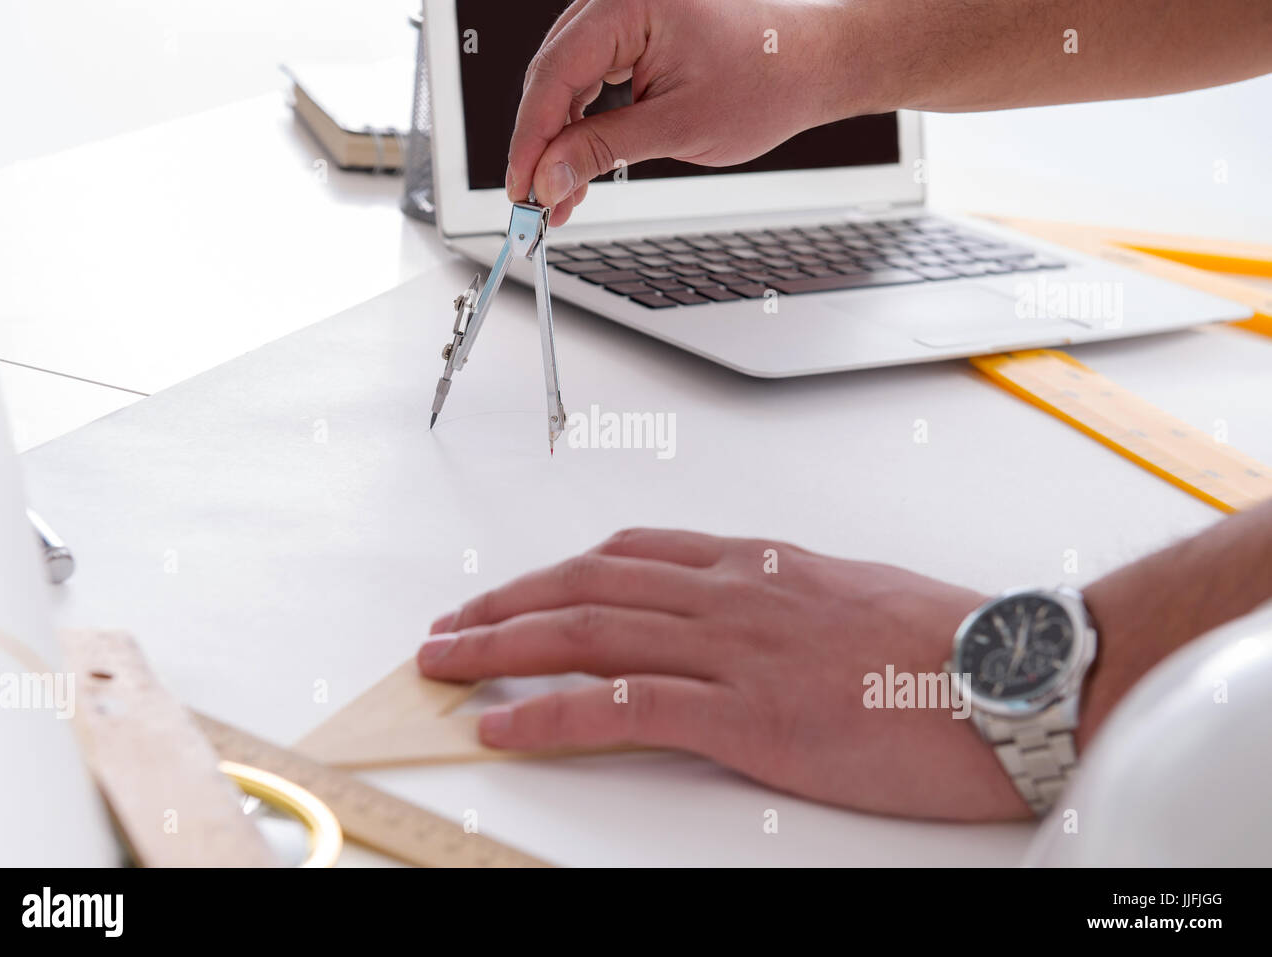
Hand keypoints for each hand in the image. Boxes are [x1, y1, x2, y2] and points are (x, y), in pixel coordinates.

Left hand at [420, 528, 1031, 820]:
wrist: (1012, 677)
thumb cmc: (946, 641)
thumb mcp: (851, 595)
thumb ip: (784, 596)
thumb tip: (748, 609)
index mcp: (758, 565)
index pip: (629, 553)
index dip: (555, 571)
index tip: (514, 590)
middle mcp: (732, 594)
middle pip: (587, 584)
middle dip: (505, 605)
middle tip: (449, 627)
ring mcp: (735, 651)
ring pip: (588, 633)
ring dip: (502, 648)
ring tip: (445, 664)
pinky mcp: (748, 717)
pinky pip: (624, 708)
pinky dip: (550, 714)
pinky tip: (503, 725)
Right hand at [506, 0, 857, 225]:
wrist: (812, 64)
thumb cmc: (767, 81)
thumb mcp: (678, 126)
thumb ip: (603, 150)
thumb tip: (548, 177)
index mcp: (631, 2)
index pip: (554, 74)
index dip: (529, 139)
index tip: (519, 188)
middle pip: (552, 75)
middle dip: (540, 145)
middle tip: (534, 202)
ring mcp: (625, 11)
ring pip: (566, 80)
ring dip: (558, 139)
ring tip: (559, 195)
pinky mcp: (633, 29)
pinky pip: (589, 76)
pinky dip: (581, 122)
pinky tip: (577, 163)